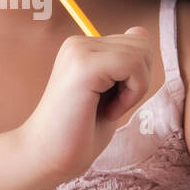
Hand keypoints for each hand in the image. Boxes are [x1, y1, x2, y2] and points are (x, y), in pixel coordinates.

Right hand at [15, 28, 152, 187]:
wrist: (47, 157)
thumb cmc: (78, 134)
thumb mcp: (111, 93)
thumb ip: (125, 64)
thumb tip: (140, 31)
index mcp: (82, 48)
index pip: (136, 43)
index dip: (136, 78)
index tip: (110, 102)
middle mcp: (79, 43)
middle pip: (141, 45)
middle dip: (138, 81)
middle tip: (108, 106)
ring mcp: (79, 51)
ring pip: (140, 53)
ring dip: (134, 89)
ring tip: (105, 108)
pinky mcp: (84, 65)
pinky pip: (133, 65)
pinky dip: (131, 93)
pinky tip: (108, 110)